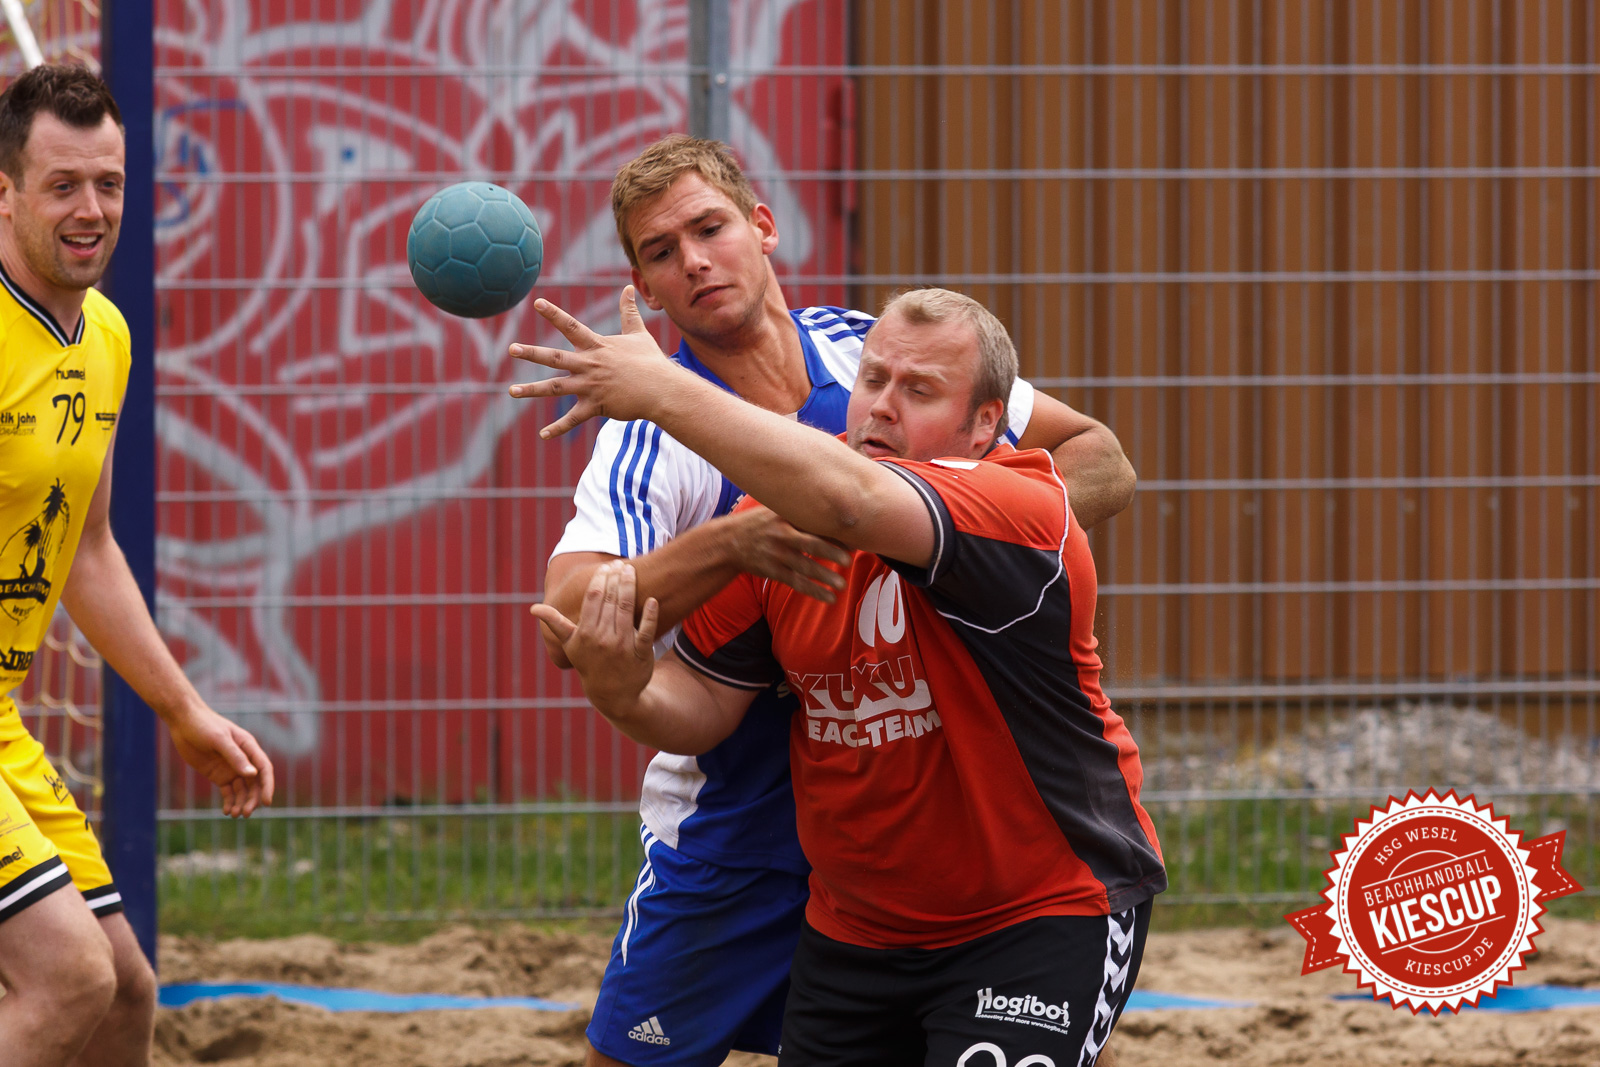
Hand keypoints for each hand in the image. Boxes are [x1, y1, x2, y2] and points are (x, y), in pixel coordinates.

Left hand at [166, 705, 275, 817]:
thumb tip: (252, 774)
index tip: (266, 802)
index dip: (267, 786)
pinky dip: (229, 802)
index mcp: (249, 747)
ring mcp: (231, 768)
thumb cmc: (204, 725)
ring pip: (242, 790)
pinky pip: (228, 791)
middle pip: (254, 783)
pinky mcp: (218, 774)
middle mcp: (243, 759)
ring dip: (240, 802)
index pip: (264, 769)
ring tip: (234, 815)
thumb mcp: (219, 740)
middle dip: (252, 799)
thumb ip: (235, 757)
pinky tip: (226, 811)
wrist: (184, 722)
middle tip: (245, 813)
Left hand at [508, 287, 677, 437]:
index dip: (554, 314)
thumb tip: (627, 287)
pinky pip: (572, 419)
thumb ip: (628, 311)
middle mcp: (589, 365)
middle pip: (554, 358)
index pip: (571, 327)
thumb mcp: (638, 334)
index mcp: (597, 347)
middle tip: (511, 349)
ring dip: (531, 390)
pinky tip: (543, 435)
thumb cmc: (651, 362)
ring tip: (512, 391)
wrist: (662, 390)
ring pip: (555, 388)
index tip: (536, 302)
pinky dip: (557, 429)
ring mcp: (590, 387)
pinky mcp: (595, 407)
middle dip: (531, 353)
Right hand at [531, 562, 659, 715]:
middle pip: (611, 600)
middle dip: (615, 578)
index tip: (605, 567)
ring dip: (630, 587)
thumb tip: (533, 608)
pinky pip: (647, 630)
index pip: (593, 598)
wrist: (612, 694)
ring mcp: (623, 645)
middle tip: (620, 563)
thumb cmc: (589, 663)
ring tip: (631, 570)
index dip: (600, 579)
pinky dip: (650, 614)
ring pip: (627, 609)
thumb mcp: (570, 645)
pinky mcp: (641, 652)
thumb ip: (555, 623)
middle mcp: (603, 638)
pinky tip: (652, 599)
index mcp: (585, 634)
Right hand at [722, 505, 850, 602]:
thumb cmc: (760, 523)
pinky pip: (796, 583)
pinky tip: (830, 598)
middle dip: (830, 552)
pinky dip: (814, 591)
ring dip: (824, 576)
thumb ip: (799, 510)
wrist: (728, 542)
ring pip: (804, 567)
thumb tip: (835, 510)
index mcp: (785, 516)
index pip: (814, 523)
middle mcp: (781, 535)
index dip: (834, 532)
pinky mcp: (773, 571)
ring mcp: (776, 554)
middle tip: (850, 560)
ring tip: (842, 585)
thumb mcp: (775, 510)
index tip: (853, 539)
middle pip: (810, 544)